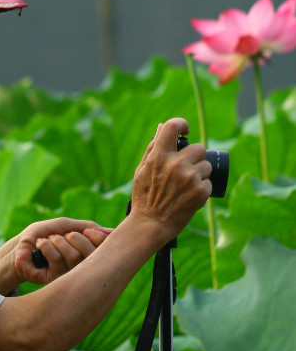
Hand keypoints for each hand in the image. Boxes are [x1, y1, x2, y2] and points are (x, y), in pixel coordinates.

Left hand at [0, 217, 111, 292]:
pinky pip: (57, 260)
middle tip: (61, 235)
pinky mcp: (54, 280)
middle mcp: (80, 267)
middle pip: (92, 252)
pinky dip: (46, 246)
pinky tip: (39, 246)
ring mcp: (67, 275)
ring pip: (73, 256)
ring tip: (46, 240)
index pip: (104, 249)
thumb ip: (85, 227)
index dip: (98, 237)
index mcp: (86, 254)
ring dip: (57, 241)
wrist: (17, 250)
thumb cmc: (40, 237)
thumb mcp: (63, 226)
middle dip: (75, 237)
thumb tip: (111, 232)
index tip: (88, 231)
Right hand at [130, 118, 211, 241]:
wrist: (150, 225)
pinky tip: (189, 197)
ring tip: (185, 187)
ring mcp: (190, 178)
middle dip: (194, 158)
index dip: (182, 125)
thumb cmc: (144, 197)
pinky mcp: (201, 191)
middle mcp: (176, 164)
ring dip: (199, 174)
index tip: (185, 131)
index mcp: (159, 156)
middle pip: (198, 148)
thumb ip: (153, 148)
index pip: (173, 126)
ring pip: (206, 166)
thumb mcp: (141, 170)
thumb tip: (162, 127)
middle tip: (185, 171)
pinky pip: (208, 182)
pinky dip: (201, 189)